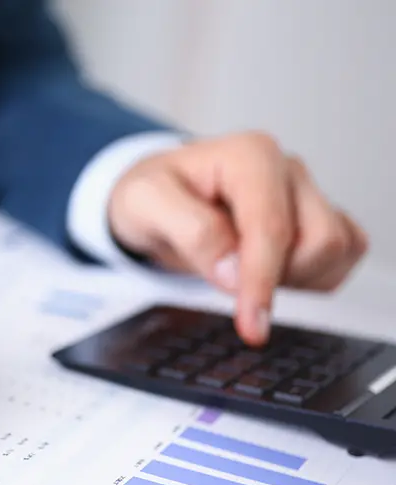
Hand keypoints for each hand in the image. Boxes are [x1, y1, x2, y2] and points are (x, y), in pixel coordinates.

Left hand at [108, 131, 367, 344]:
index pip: (272, 227)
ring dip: (293, 278)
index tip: (251, 323)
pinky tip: (269, 271)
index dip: (262, 280)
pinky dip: (312, 278)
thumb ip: (190, 231)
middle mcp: (285, 170)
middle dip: (275, 275)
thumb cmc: (152, 195)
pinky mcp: (320, 218)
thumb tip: (233, 273)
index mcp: (248, 156)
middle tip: (225, 274)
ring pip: (335, 251)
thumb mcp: (146, 204)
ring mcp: (306, 193)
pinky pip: (343, 258)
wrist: (157, 200)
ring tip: (241, 267)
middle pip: (317, 241)